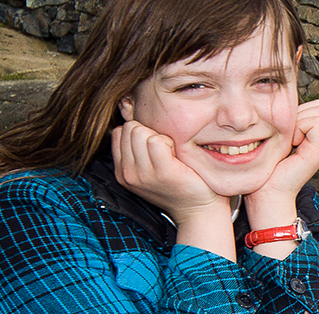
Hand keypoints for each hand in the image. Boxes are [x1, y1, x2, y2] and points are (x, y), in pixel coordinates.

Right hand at [111, 121, 225, 223]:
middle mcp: (127, 174)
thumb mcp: (149, 166)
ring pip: (140, 131)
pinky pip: (157, 139)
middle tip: (166, 151)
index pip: (118, 132)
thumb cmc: (179, 183)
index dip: (140, 132)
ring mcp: (143, 174)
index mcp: (122, 172)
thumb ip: (138, 145)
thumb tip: (129, 109)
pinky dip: (170, 141)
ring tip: (171, 154)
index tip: (156, 148)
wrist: (199, 209)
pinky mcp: (162, 172)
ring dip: (160, 136)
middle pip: (129, 128)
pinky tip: (178, 155)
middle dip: (149, 132)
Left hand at [255, 100, 318, 199]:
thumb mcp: (277, 142)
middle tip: (287, 136)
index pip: (315, 107)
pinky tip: (291, 144)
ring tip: (289, 141)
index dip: (299, 112)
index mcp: (312, 139)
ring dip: (299, 121)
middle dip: (300, 114)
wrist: (268, 195)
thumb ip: (286, 126)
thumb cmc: (266, 171)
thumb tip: (285, 107)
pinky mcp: (318, 151)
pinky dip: (300, 127)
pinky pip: (315, 122)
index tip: (285, 132)